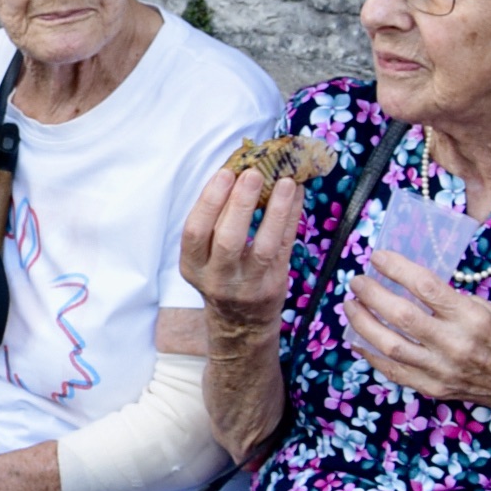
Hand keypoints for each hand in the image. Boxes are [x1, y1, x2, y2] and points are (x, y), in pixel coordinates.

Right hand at [181, 168, 300, 336]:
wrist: (240, 322)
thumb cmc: (221, 274)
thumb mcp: (205, 256)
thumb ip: (215, 220)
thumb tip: (239, 169)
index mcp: (193, 265)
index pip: (195, 232)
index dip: (209, 201)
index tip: (225, 173)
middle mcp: (217, 278)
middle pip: (227, 239)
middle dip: (240, 203)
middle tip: (254, 173)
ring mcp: (247, 284)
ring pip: (262, 246)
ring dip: (275, 211)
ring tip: (286, 182)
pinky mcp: (273, 284)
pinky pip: (284, 247)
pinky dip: (291, 218)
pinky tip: (297, 194)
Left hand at [342, 252, 490, 415]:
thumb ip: (454, 299)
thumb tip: (414, 284)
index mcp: (473, 318)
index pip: (426, 286)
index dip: (397, 268)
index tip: (378, 257)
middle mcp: (455, 344)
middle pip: (400, 316)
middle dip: (371, 294)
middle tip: (357, 281)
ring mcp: (442, 369)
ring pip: (389, 345)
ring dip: (362, 323)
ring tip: (351, 306)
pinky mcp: (433, 388)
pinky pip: (393, 371)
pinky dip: (371, 354)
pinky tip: (357, 339)